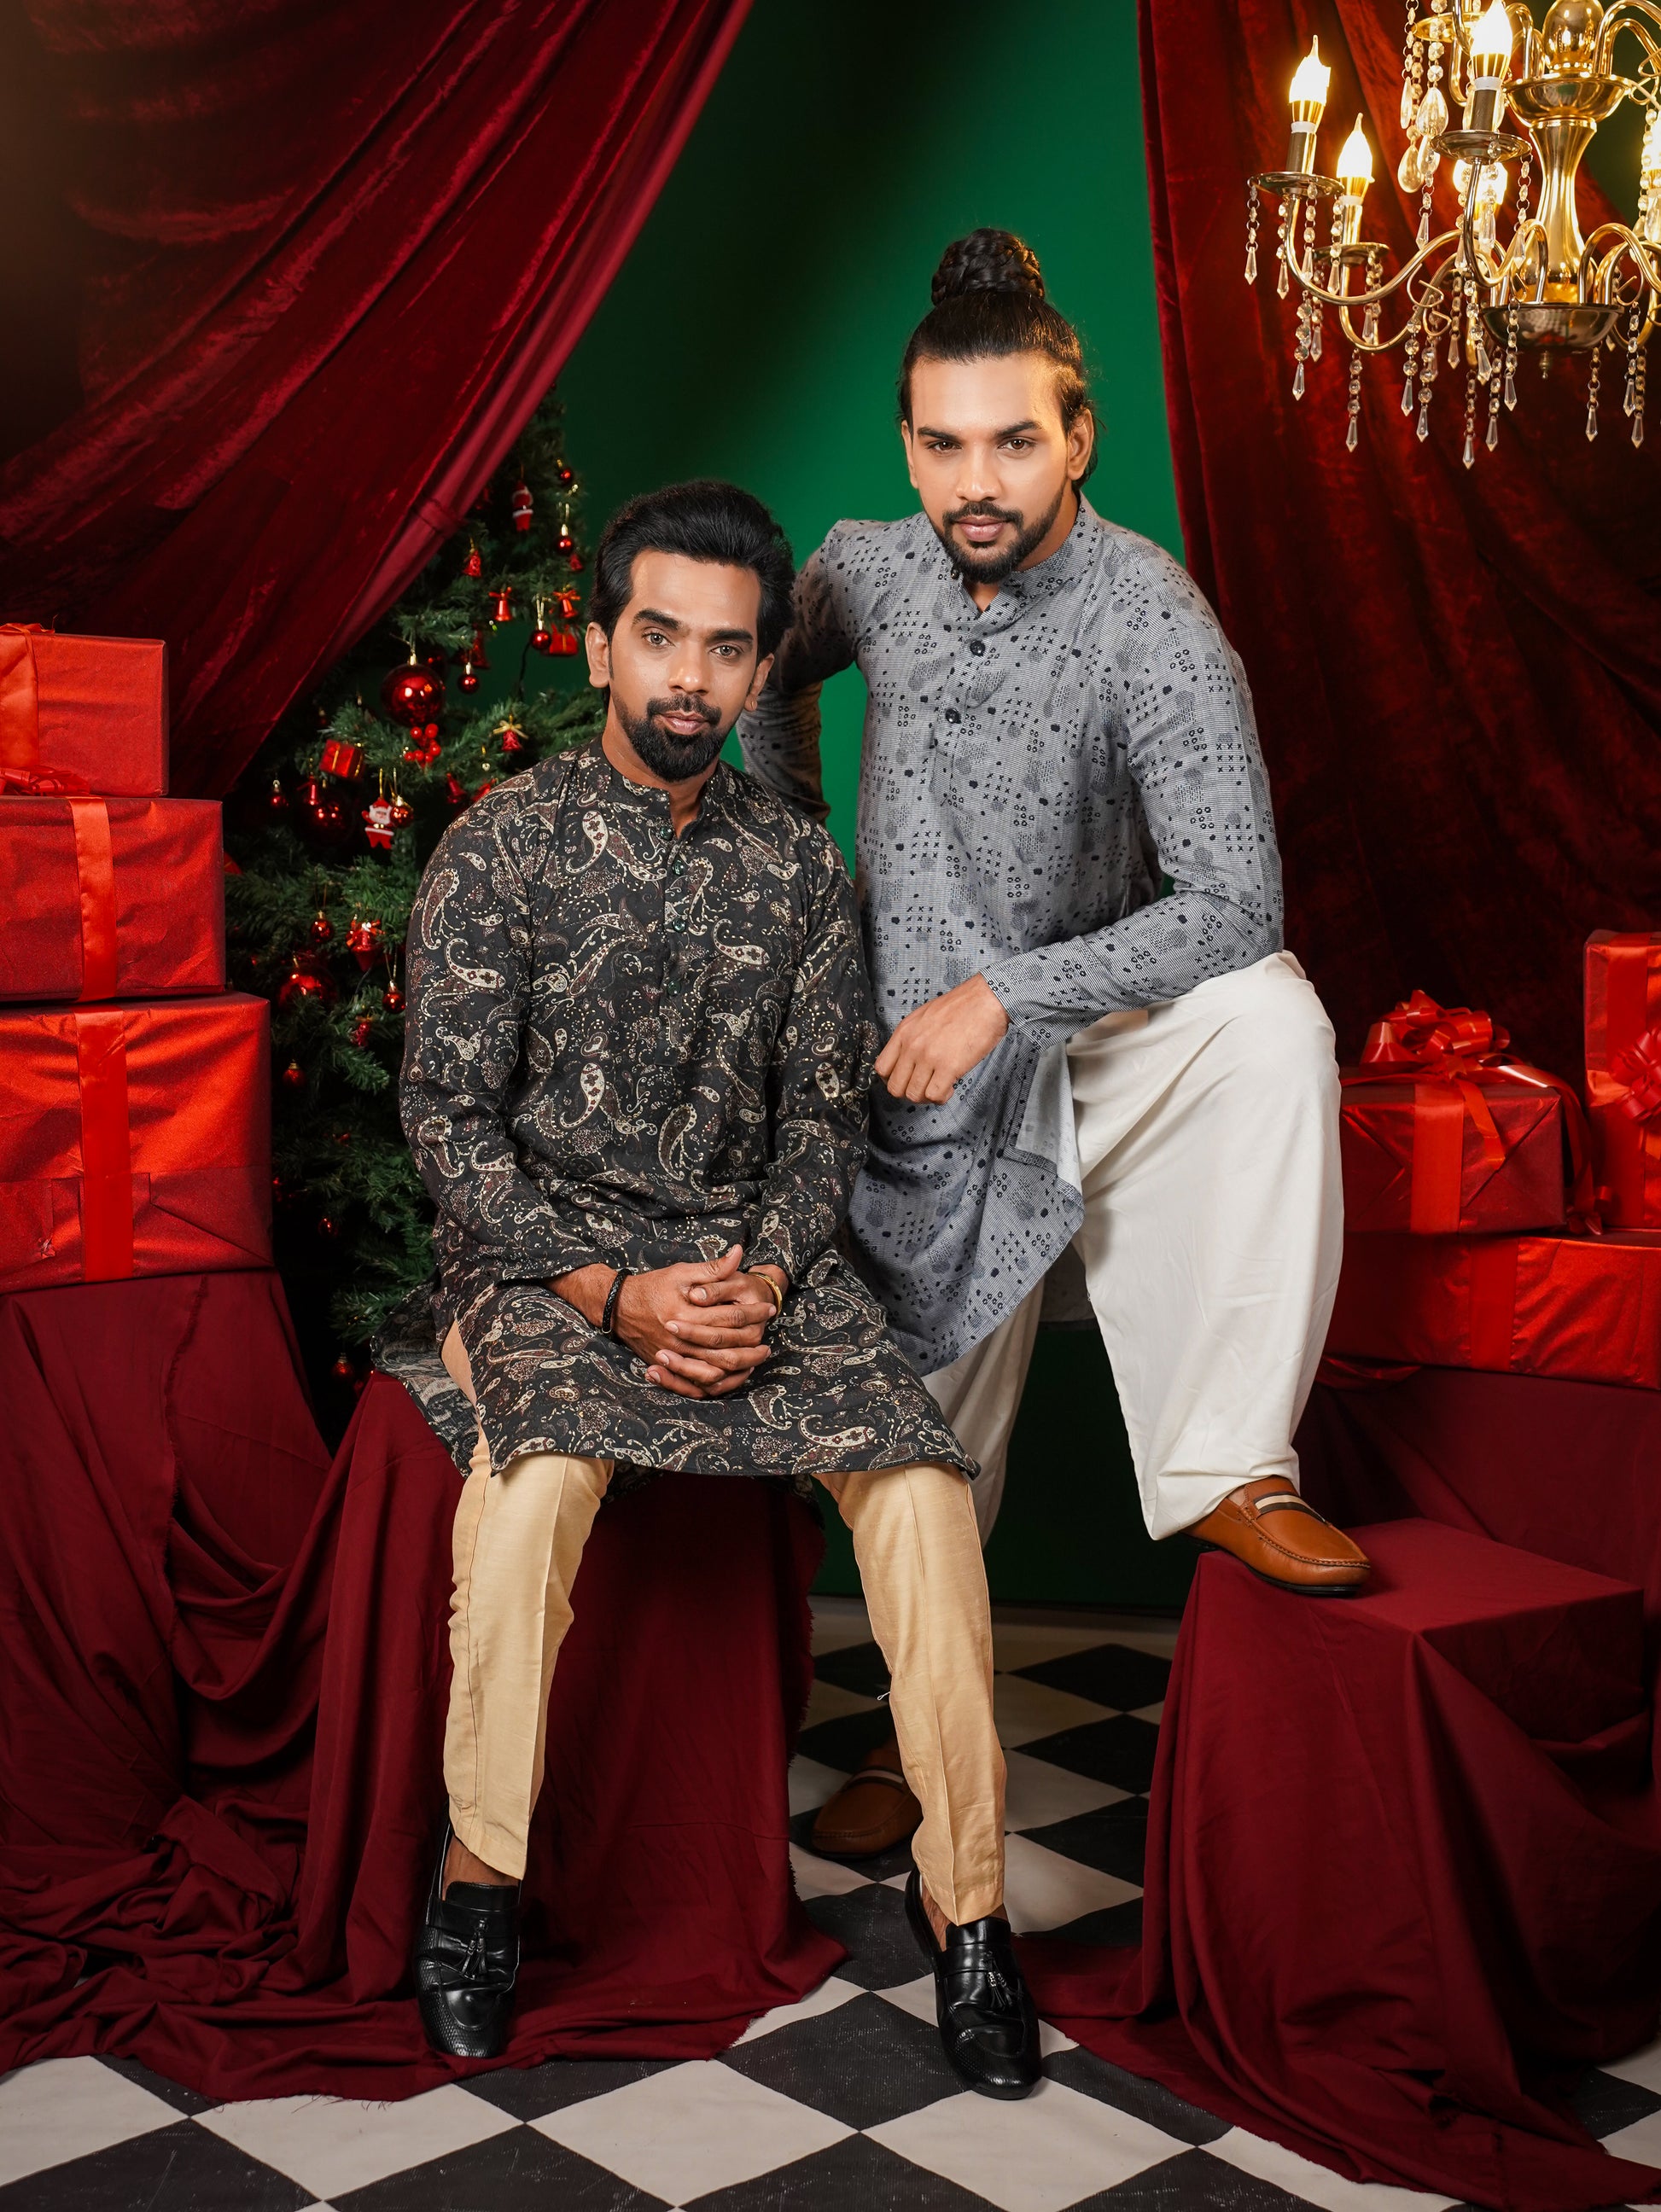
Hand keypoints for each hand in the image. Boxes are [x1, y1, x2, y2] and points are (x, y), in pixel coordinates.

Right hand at [554, 1246, 773, 1399]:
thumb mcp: (681, 1272)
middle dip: (752, 1343)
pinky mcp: (669, 1366)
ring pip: (715, 1369)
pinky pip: (696, 1383)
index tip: (769, 1308)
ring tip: (757, 1358)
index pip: (730, 1316)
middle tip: (768, 1339)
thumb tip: (739, 1253)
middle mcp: (681, 1339)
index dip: (753, 1312)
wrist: (618, 1307)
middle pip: (726, 1347)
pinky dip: (718, 1382)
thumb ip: (712, 1268)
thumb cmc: (652, 1287)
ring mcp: (674, 1356)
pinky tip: (733, 1374)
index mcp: (687, 1313)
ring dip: (740, 1365)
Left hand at [874, 973, 1008, 1103]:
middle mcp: (912, 1046)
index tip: (906, 1080)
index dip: (893, 1079)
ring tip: (939, 1086)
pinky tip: (950, 1086)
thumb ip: (912, 1038)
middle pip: (895, 1087)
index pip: (881, 1068)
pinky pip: (934, 1096)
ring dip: (927, 1097)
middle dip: (909, 1092)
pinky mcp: (948, 1066)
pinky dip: (941, 1097)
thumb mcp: (924, 1017)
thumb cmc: (962, 1007)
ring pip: (913, 1095)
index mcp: (904, 1032)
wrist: (986, 1000)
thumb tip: (908, 1061)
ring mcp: (929, 1057)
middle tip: (924, 1087)